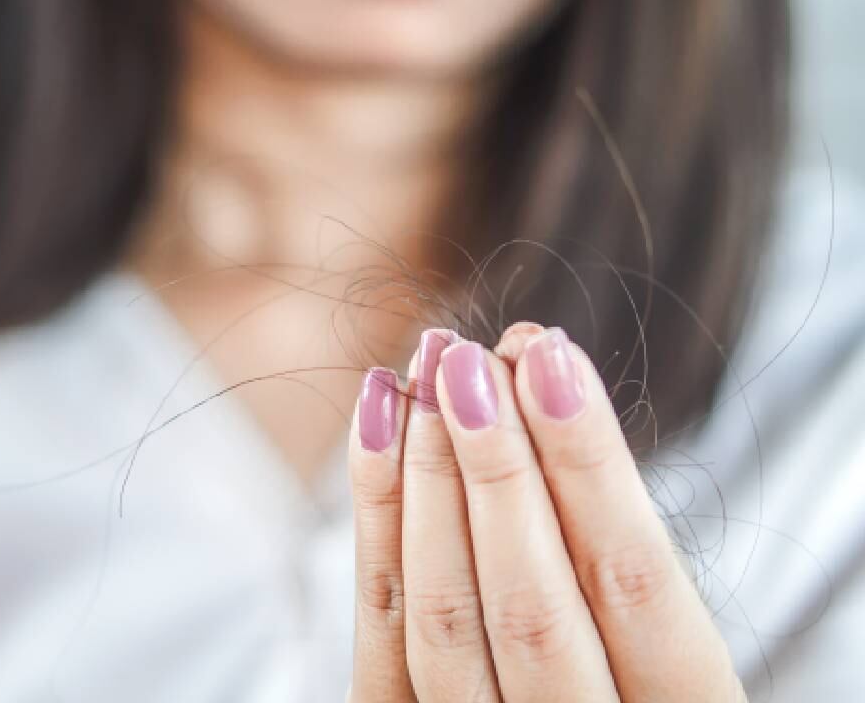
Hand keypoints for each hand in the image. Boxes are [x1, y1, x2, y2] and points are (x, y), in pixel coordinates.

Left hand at [347, 324, 742, 701]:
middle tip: (467, 360)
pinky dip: (379, 522)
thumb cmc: (617, 682)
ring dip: (428, 483)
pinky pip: (383, 634)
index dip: (589, 467)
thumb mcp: (653, 648)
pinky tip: (378, 429)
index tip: (549, 360)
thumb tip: (543, 388)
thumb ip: (611, 561)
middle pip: (532, 603)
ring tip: (421, 378)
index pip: (634, 585)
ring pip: (447, 620)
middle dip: (495, 468)